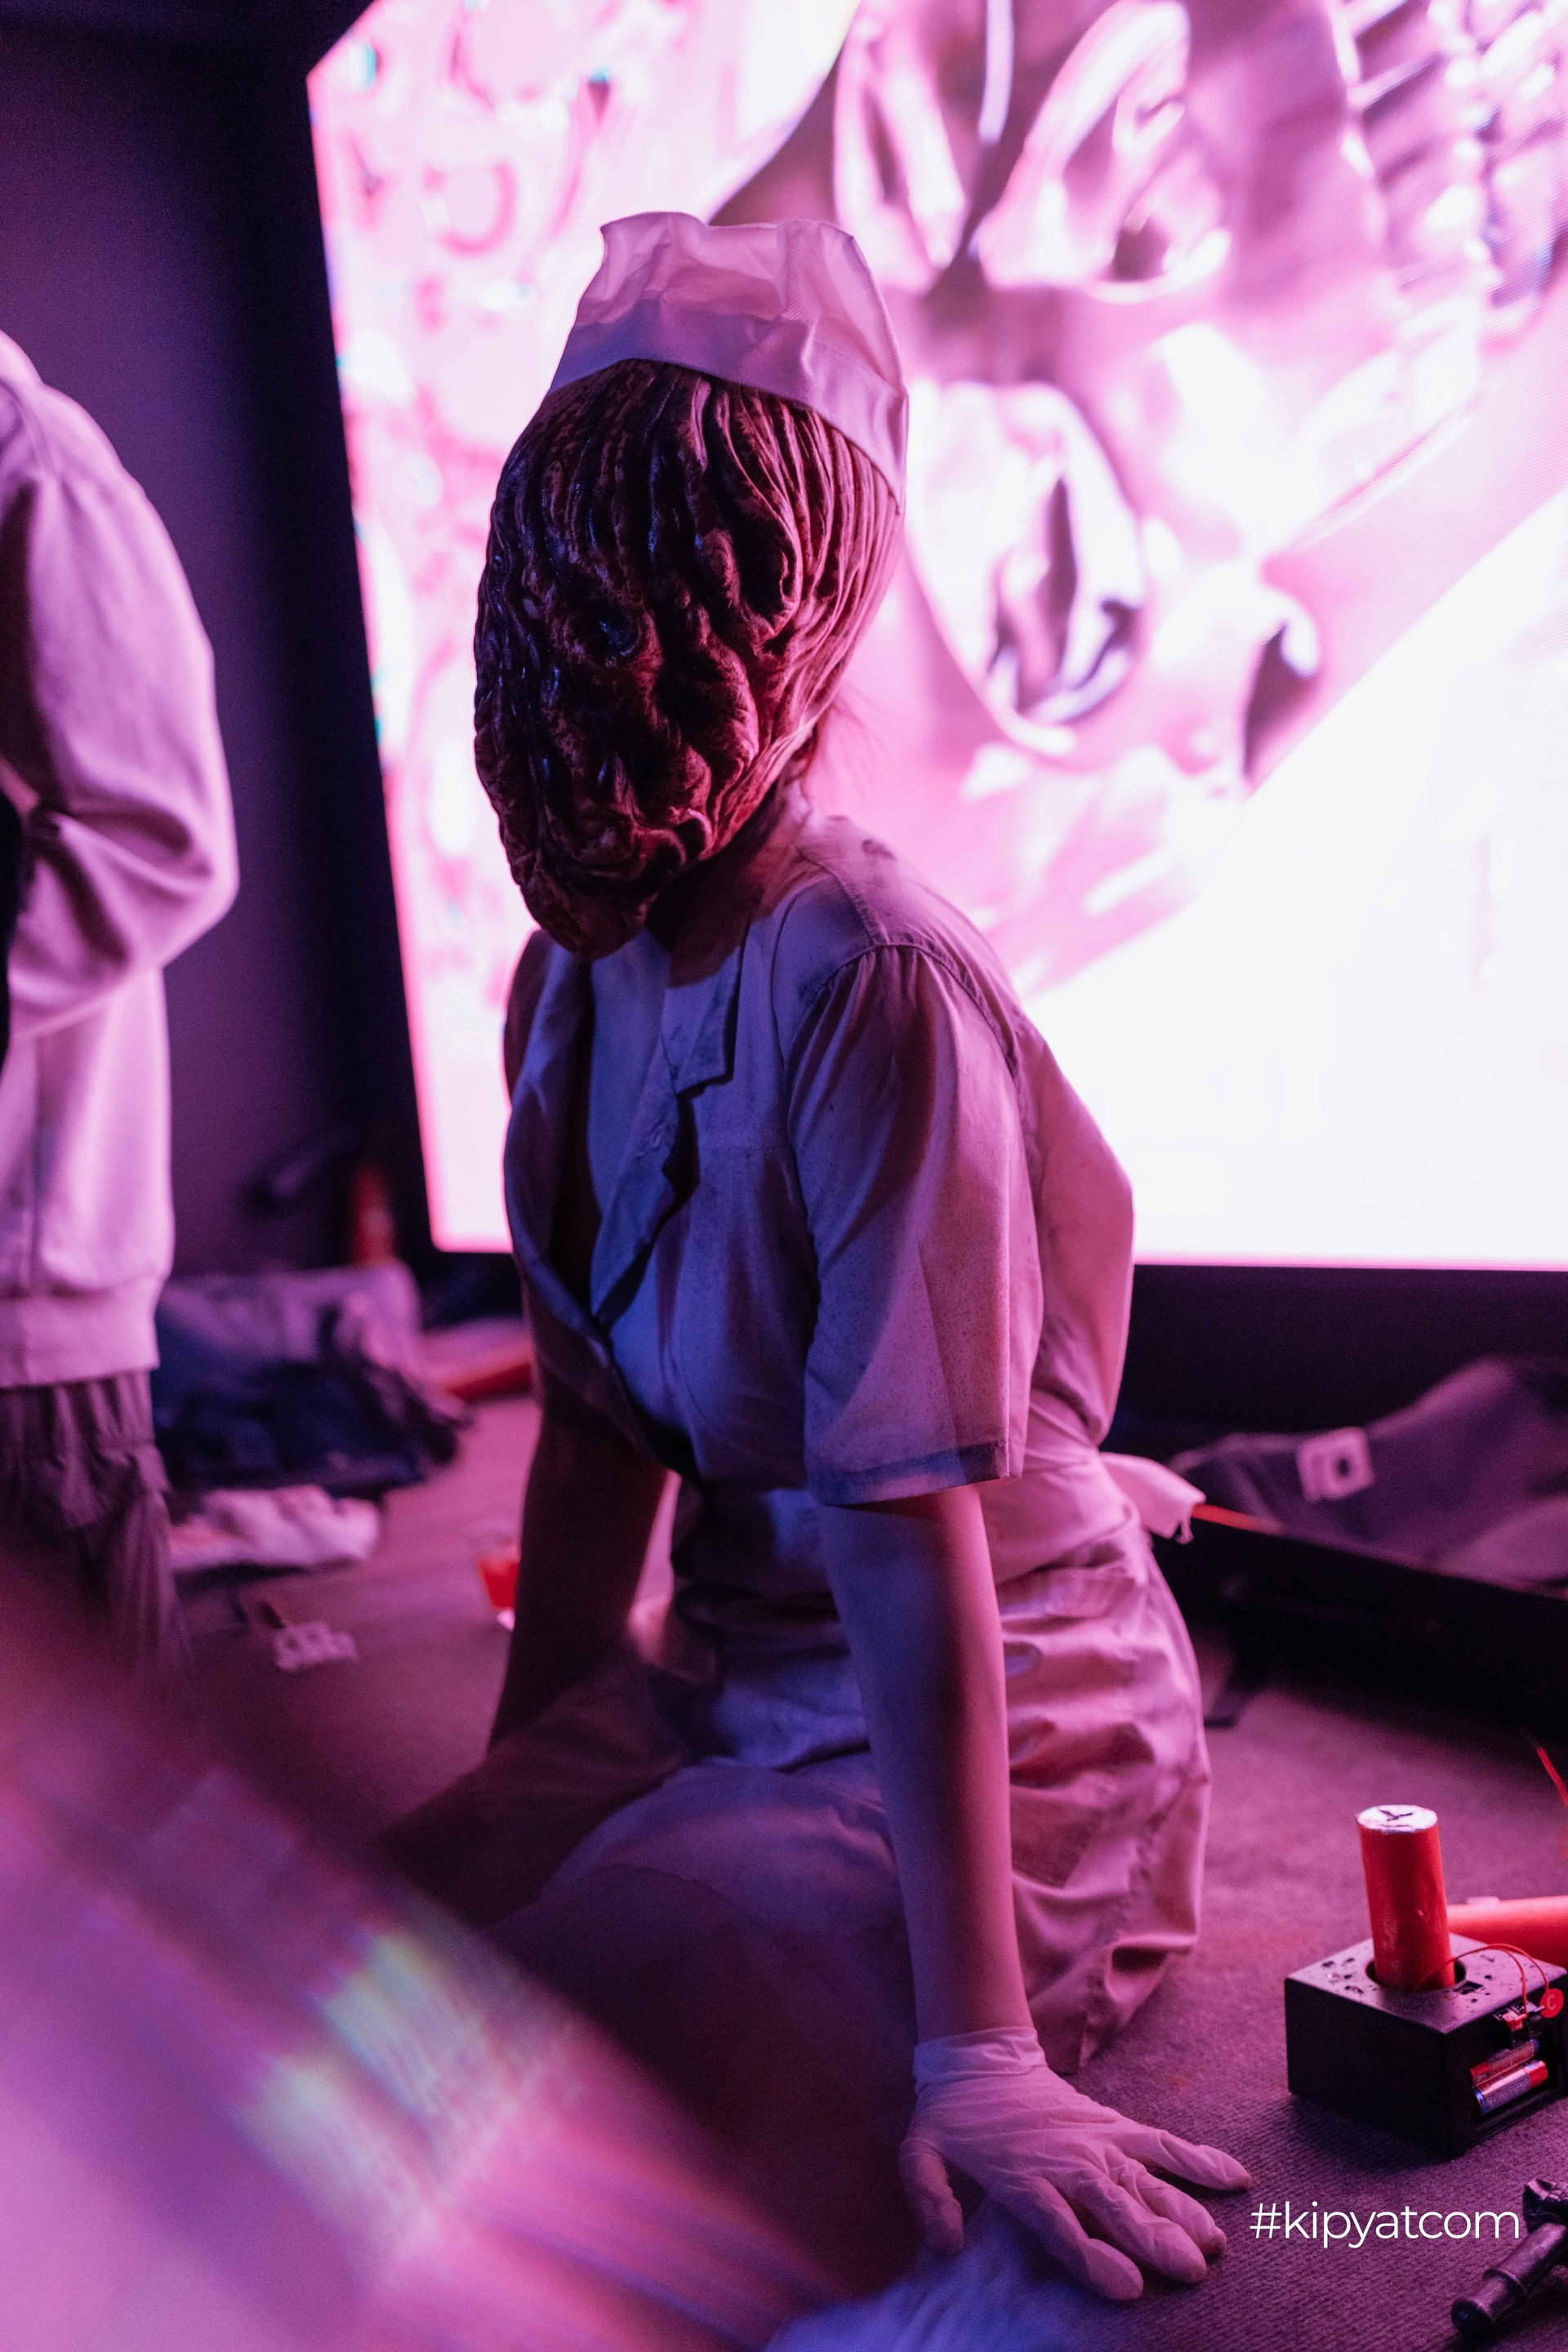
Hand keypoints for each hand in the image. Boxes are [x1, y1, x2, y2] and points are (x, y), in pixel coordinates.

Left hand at [900, 2028, 1250, 2300]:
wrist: (979, 2058)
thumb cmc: (953, 2118)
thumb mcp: (920, 2153)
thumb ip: (929, 2198)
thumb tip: (945, 2245)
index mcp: (1023, 2176)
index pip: (1061, 2224)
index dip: (1093, 2256)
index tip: (1128, 2286)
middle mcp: (1067, 2161)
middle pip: (1115, 2204)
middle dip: (1154, 2238)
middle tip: (1192, 2271)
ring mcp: (1097, 2140)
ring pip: (1147, 2177)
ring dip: (1182, 2208)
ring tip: (1215, 2242)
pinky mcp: (1115, 2125)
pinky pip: (1163, 2142)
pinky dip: (1198, 2158)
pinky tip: (1236, 2178)